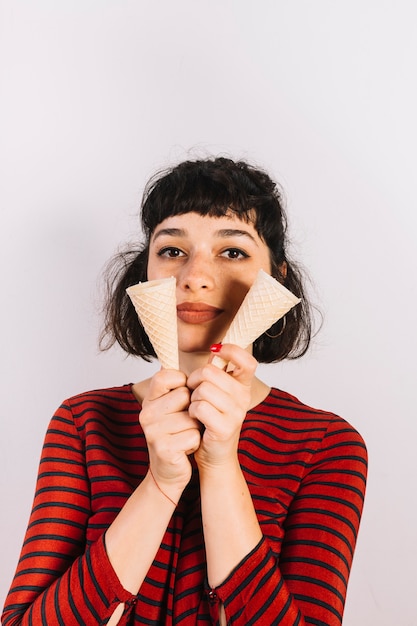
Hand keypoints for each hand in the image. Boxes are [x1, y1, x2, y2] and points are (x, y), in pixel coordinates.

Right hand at [140, 369, 200, 499]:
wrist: (168, 472)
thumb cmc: (176, 435)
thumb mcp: (174, 407)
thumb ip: (180, 385)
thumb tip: (206, 355)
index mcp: (148, 399)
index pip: (166, 375)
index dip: (182, 384)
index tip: (183, 399)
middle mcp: (146, 413)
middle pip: (185, 395)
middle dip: (193, 410)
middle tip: (184, 424)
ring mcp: (153, 431)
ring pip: (192, 417)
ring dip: (195, 429)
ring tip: (184, 436)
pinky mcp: (163, 449)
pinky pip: (193, 436)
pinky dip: (195, 443)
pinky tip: (185, 449)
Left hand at [187, 344, 256, 469]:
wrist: (215, 455)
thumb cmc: (210, 420)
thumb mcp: (216, 392)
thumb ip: (216, 371)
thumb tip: (216, 346)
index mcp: (243, 385)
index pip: (247, 360)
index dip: (231, 350)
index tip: (215, 350)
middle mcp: (244, 397)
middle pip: (210, 372)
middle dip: (194, 380)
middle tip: (194, 392)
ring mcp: (236, 413)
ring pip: (202, 390)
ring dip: (192, 398)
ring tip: (195, 407)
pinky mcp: (225, 428)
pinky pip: (200, 407)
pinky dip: (192, 411)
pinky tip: (195, 418)